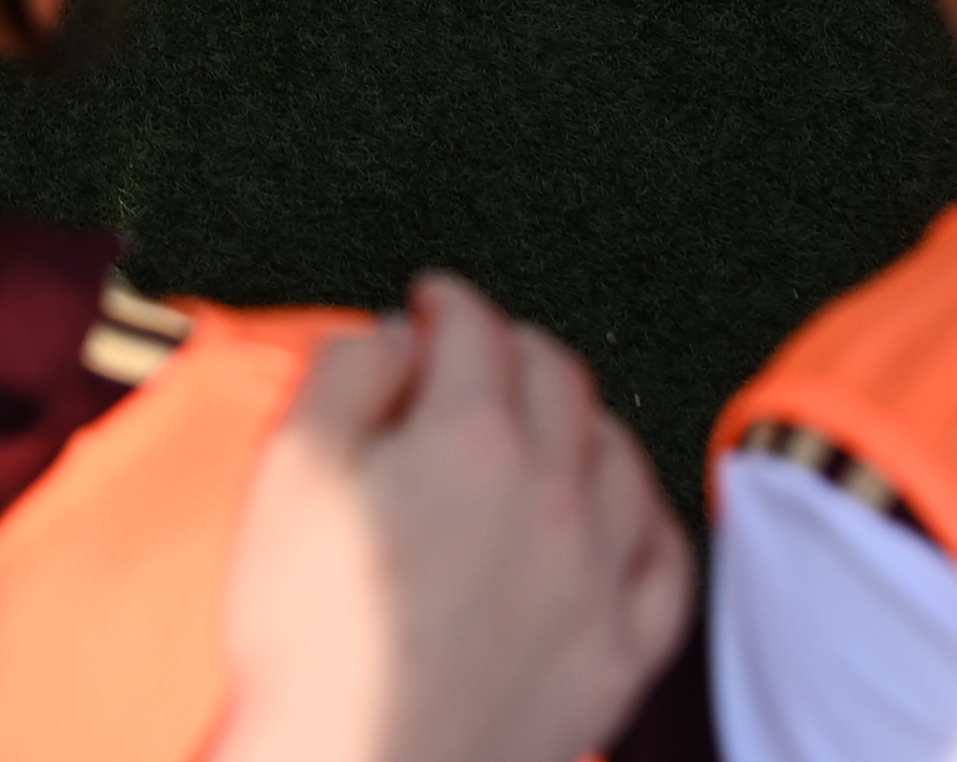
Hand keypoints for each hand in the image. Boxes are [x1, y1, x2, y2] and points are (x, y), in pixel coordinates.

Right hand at [213, 275, 692, 761]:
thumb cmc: (307, 637)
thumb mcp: (289, 470)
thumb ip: (345, 372)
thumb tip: (400, 335)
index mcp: (471, 438)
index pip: (475, 326)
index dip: (446, 302)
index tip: (430, 305)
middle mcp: (553, 494)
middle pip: (556, 376)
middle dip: (510, 349)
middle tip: (474, 357)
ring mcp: (599, 577)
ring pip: (619, 453)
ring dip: (579, 420)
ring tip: (542, 424)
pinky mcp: (621, 654)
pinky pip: (666, 558)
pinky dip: (643, 517)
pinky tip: (615, 512)